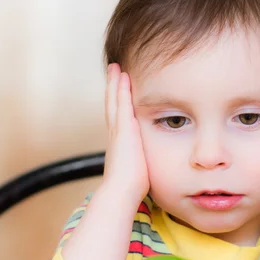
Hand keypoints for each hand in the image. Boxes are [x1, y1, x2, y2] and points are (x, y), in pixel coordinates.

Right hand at [103, 63, 149, 203]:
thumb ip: (141, 166)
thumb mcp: (137, 173)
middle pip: (112, 105)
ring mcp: (118, 131)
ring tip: (116, 67)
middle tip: (113, 71)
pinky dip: (122, 89)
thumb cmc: (131, 188)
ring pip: (115, 101)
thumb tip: (147, 172)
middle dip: (113, 88)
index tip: (118, 91)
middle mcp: (115, 135)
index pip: (118, 120)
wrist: (121, 191)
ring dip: (115, 83)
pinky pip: (122, 103)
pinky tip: (124, 76)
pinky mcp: (124, 129)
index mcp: (119, 145)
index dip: (117, 104)